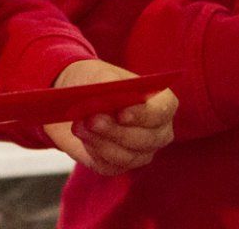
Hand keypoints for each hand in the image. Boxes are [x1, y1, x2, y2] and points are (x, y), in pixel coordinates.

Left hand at [44, 59, 178, 175]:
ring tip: (78, 125)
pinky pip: (109, 165)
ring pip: (126, 156)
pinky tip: (81, 135)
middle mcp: (158, 131)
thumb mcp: (99, 74)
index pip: (162, 111)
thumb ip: (108, 83)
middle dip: (116, 131)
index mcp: (162, 103)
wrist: (76, 99)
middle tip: (91, 120)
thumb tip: (110, 95)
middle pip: (146, 139)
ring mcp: (141, 152)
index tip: (121, 114)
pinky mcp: (119, 165)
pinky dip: (92, 150)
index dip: (143, 115)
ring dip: (100, 141)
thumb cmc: (96, 81)